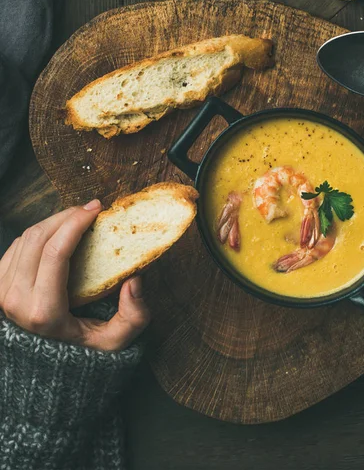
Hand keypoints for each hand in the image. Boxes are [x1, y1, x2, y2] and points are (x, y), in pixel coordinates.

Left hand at [0, 200, 149, 350]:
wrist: (46, 371)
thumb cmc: (84, 353)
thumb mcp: (116, 341)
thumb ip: (134, 315)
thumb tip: (134, 279)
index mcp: (42, 311)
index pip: (54, 252)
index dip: (75, 222)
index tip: (97, 208)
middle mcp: (15, 300)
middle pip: (37, 238)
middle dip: (66, 215)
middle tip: (91, 208)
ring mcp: (2, 293)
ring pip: (25, 238)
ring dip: (53, 221)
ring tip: (79, 218)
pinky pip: (17, 246)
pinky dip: (40, 233)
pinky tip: (60, 232)